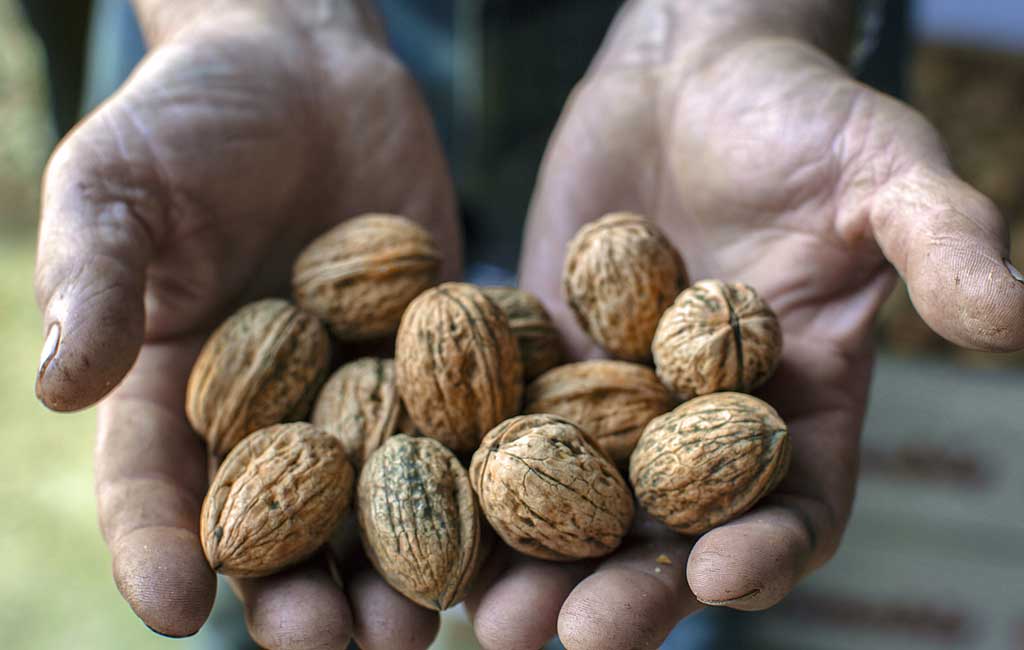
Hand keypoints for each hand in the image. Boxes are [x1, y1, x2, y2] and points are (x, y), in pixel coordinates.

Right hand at [35, 1, 458, 646]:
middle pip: (281, 519)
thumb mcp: (119, 183)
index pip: (156, 484)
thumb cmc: (190, 120)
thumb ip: (95, 277)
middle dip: (303, 588)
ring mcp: (363, 387)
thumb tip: (60, 385)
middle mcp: (275, 409)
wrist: (306, 73)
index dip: (158, 548)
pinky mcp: (439, 352)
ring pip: (379, 494)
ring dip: (401, 562)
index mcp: (177, 388)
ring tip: (426, 618)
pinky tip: (512, 521)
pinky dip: (483, 471)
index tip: (172, 611)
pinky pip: (462, 418)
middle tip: (333, 644)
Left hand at [468, 1, 1023, 647]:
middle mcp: (704, 423)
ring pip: (575, 499)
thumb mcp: (881, 168)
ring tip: (482, 615)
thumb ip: (941, 240)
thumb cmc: (801, 113)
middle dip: (625, 587)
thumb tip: (1017, 318)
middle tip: (568, 636)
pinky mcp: (543, 360)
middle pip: (670, 531)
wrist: (690, 73)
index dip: (770, 550)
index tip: (725, 581)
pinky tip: (420, 506)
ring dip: (531, 562)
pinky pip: (505, 425)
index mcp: (799, 405)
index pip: (795, 505)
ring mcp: (616, 398)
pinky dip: (470, 470)